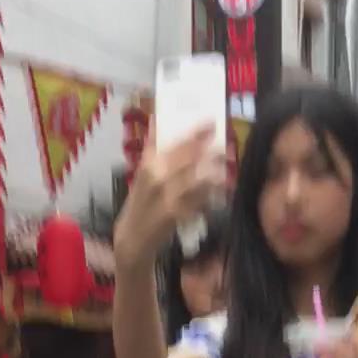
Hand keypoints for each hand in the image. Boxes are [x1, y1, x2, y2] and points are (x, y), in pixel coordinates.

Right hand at [113, 131, 224, 271]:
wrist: (132, 238)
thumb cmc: (139, 202)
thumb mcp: (142, 172)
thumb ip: (152, 146)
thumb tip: (157, 119)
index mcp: (149, 163)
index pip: (177, 142)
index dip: (197, 132)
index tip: (212, 122)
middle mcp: (158, 177)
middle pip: (192, 159)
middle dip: (212, 152)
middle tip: (225, 148)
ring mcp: (168, 197)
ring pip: (199, 181)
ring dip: (216, 175)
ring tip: (225, 173)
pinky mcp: (178, 216)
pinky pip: (201, 202)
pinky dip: (211, 197)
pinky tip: (220, 193)